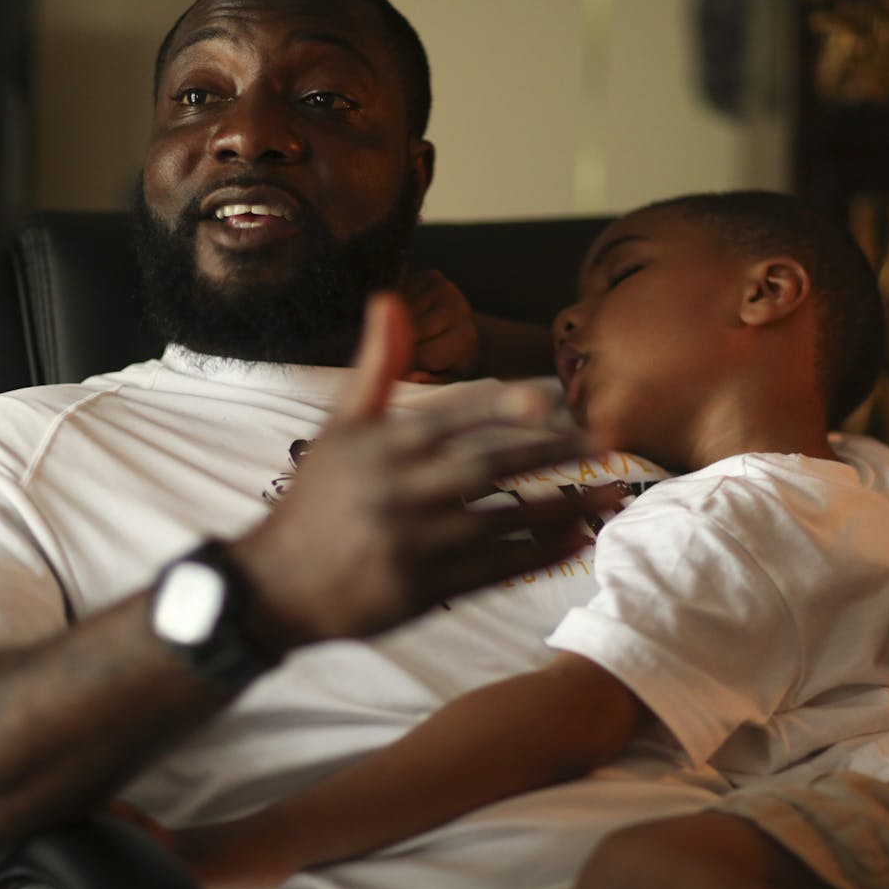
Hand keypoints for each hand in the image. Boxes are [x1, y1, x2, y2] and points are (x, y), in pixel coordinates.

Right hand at [228, 292, 618, 652]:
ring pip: (503, 520)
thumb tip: (389, 297)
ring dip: (564, 506)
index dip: (500, 407)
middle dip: (553, 453)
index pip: (453, 417)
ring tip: (612, 492)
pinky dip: (539, 554)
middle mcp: (400, 491)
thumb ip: (377, 366)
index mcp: (382, 446)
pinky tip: (578, 539)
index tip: (548, 399)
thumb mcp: (340, 427)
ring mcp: (414, 544)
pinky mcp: (424, 591)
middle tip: (607, 443)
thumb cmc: (317, 498)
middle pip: (489, 466)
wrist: (276, 586)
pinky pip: (494, 568)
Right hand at [401, 269, 480, 382]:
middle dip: (401, 343)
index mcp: (465, 338)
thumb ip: (428, 381)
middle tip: (405, 349)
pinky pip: (399, 293)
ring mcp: (445, 288)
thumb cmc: (452, 361)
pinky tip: (407, 315)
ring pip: (400, 311)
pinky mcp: (430, 276)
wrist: (467, 330)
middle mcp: (459, 308)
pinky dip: (397, 307)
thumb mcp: (445, 379)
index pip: (422, 355)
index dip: (407, 364)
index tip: (407, 367)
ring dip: (397, 324)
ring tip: (406, 332)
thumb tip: (408, 375)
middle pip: (409, 331)